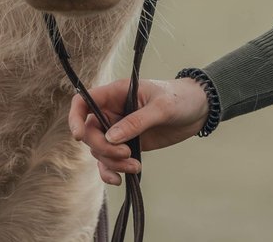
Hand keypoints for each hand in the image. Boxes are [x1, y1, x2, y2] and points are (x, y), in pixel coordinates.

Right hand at [67, 77, 208, 185]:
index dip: (75, 117)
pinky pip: (110, 161)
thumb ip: (136, 122)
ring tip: (134, 165)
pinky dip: (111, 171)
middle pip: (89, 131)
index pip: (83, 101)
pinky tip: (120, 179)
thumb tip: (111, 138)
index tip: (78, 135)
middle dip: (102, 147)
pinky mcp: (127, 145)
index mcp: (116, 93)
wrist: (197, 110)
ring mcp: (119, 130)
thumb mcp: (161, 107)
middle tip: (124, 153)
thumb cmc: (179, 98)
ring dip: (112, 162)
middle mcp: (112, 111)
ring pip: (99, 149)